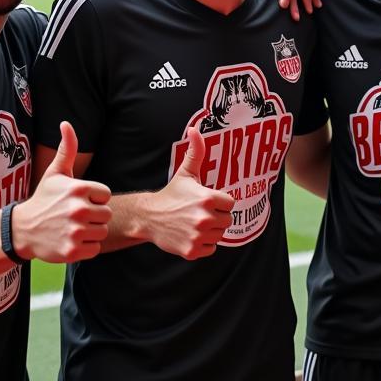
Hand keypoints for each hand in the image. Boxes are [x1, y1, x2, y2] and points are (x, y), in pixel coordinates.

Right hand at [14, 122, 111, 262]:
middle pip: (106, 215)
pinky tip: (71, 240)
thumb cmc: (43, 199)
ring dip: (91, 232)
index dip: (94, 198)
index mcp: (79, 189)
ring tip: (73, 227)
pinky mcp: (71, 251)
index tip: (79, 200)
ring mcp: (74, 232)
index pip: (105, 195)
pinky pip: (94, 249)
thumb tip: (66, 123)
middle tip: (76, 216)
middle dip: (94, 216)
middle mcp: (78, 210)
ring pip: (102, 232)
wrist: (22, 230)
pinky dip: (86, 247)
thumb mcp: (55, 173)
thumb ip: (67, 149)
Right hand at [142, 128, 233, 259]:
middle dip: (217, 216)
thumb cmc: (171, 194)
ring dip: (211, 231)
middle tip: (201, 213)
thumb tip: (195, 129)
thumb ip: (196, 151)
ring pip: (219, 235)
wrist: (149, 218)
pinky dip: (204, 244)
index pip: (231, 203)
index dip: (221, 201)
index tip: (209, 201)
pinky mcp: (192, 251)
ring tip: (196, 223)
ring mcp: (198, 236)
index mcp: (207, 199)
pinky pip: (211, 249)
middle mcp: (205, 218)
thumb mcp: (185, 173)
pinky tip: (192, 234)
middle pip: (227, 220)